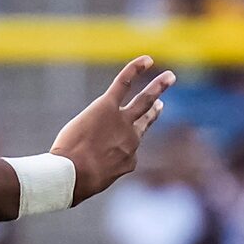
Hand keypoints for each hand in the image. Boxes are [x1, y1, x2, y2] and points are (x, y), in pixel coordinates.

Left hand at [49, 58, 174, 203]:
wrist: (74, 175)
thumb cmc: (77, 182)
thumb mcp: (93, 183)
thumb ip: (97, 172)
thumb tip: (87, 170)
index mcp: (129, 160)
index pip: (129, 148)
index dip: (119, 148)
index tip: (109, 151)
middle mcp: (132, 139)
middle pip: (146, 122)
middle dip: (155, 112)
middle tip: (162, 105)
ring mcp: (122, 122)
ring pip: (144, 102)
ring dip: (158, 87)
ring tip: (169, 77)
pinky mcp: (107, 107)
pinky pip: (124, 83)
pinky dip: (135, 69)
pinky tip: (146, 60)